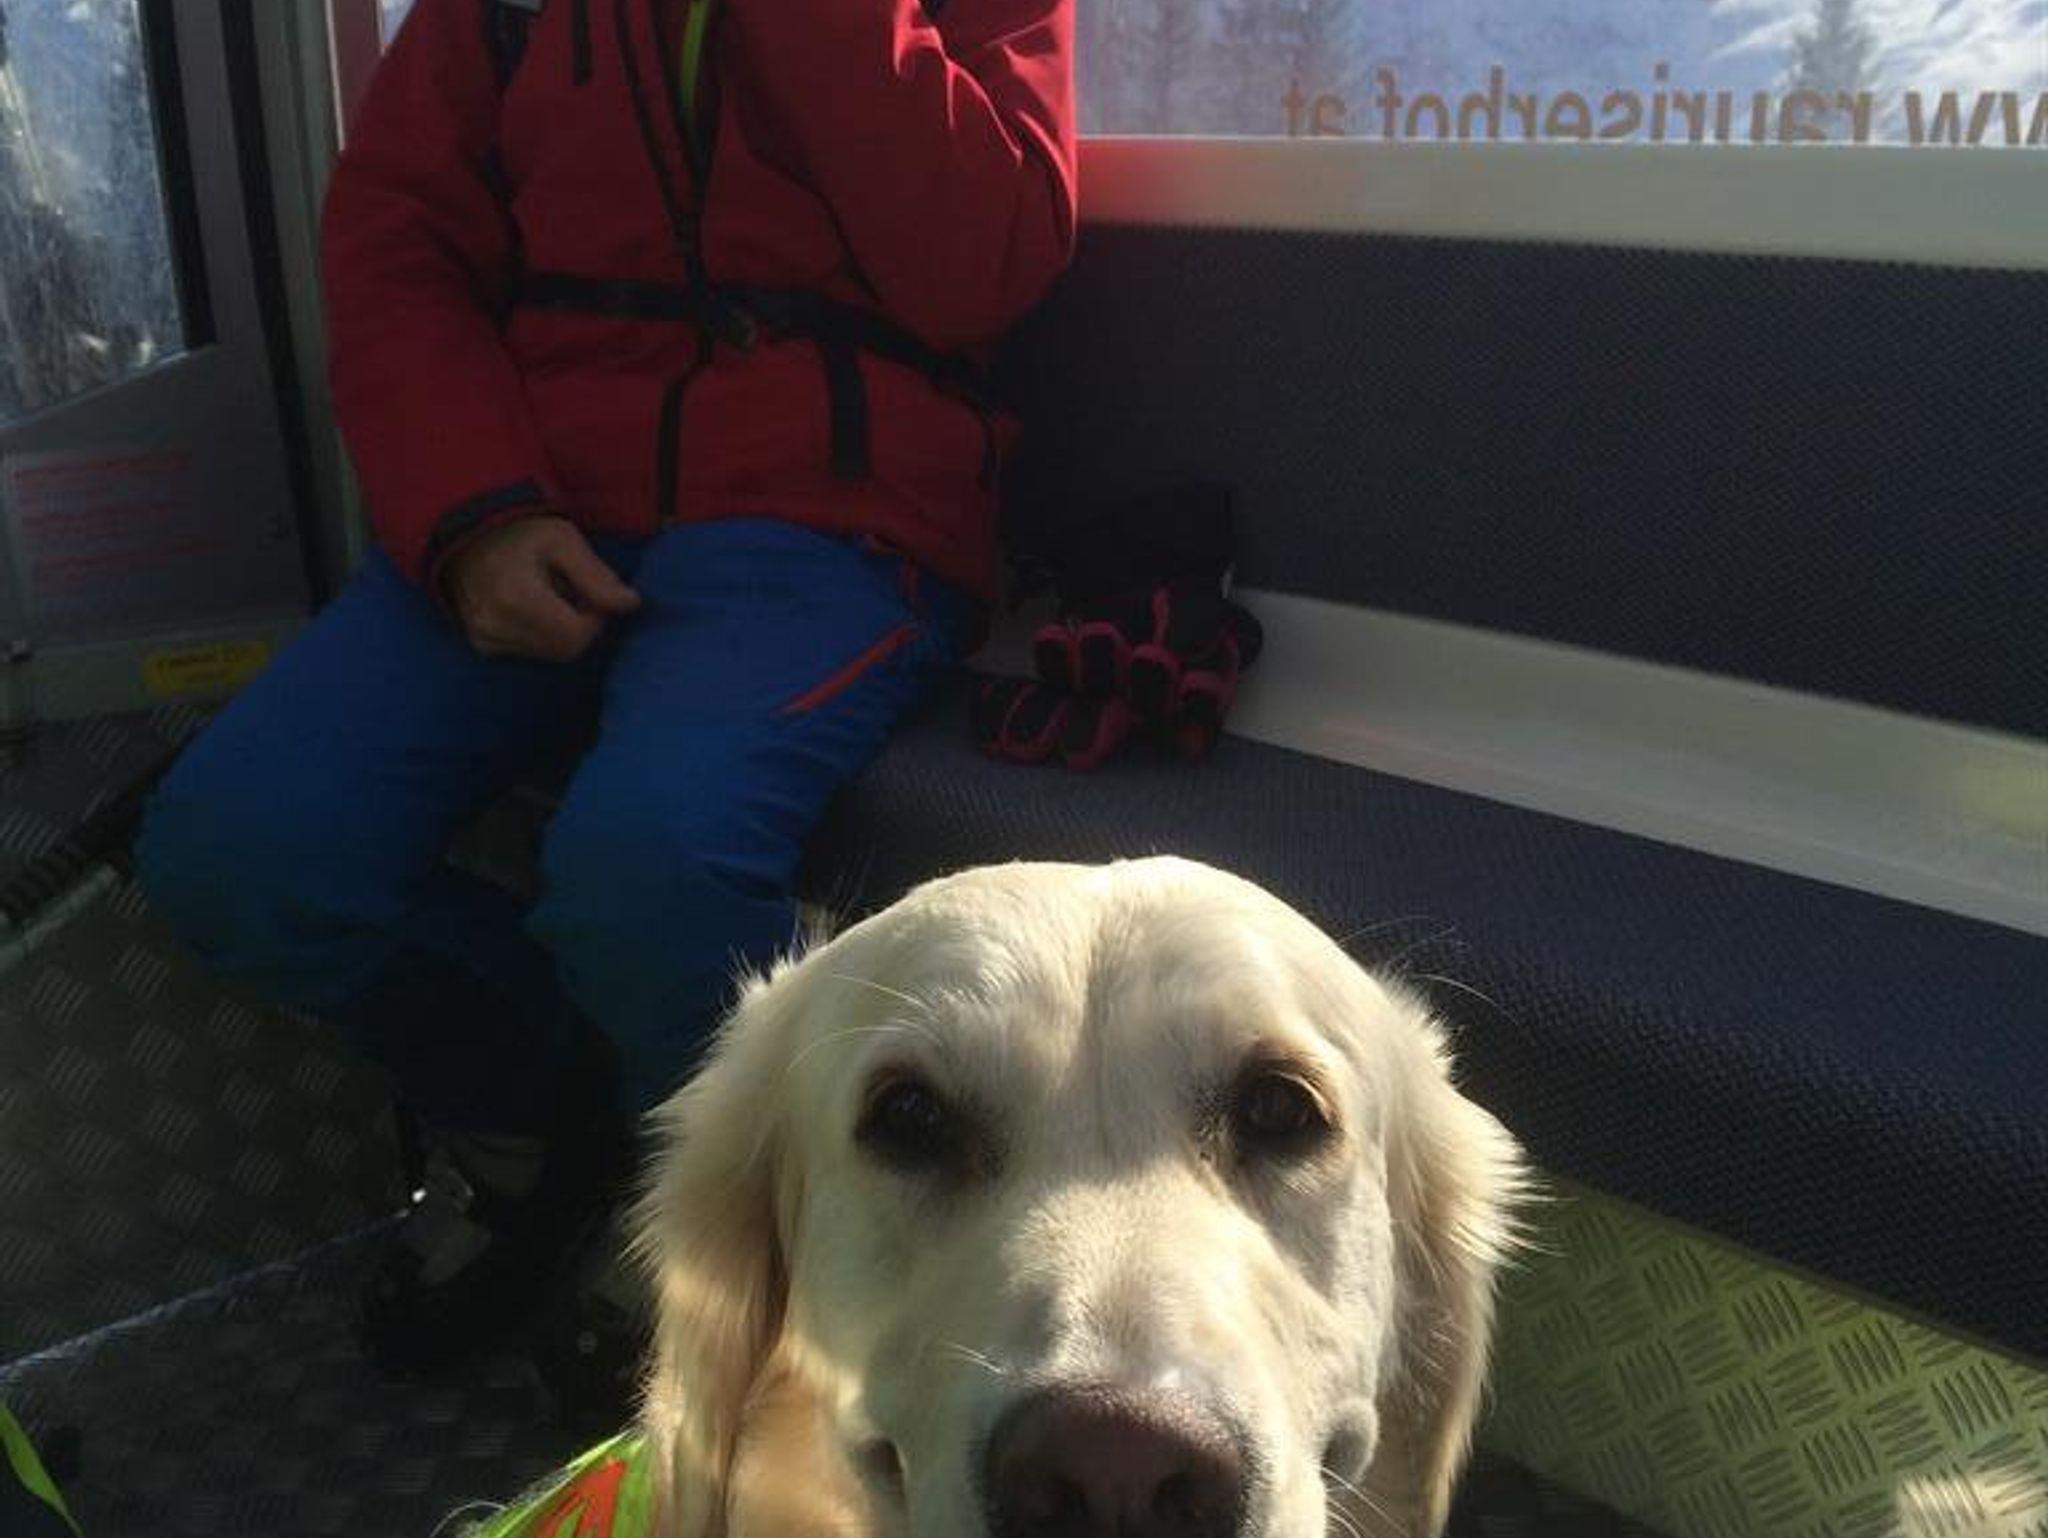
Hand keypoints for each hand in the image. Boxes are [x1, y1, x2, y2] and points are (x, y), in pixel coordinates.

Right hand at [444, 516, 640, 660]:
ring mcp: (485, 638)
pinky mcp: (481, 644)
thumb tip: (631, 604)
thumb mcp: (563, 540)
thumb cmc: (521, 533)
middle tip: (571, 591)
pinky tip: (529, 605)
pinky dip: (539, 633)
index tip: (589, 593)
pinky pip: (529, 651)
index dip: (594, 619)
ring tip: (547, 594)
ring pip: (549, 653)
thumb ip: (596, 575)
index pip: (576, 637)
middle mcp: (496, 624)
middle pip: (565, 650)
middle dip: (578, 625)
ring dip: (559, 629)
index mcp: (516, 597)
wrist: (469, 535)